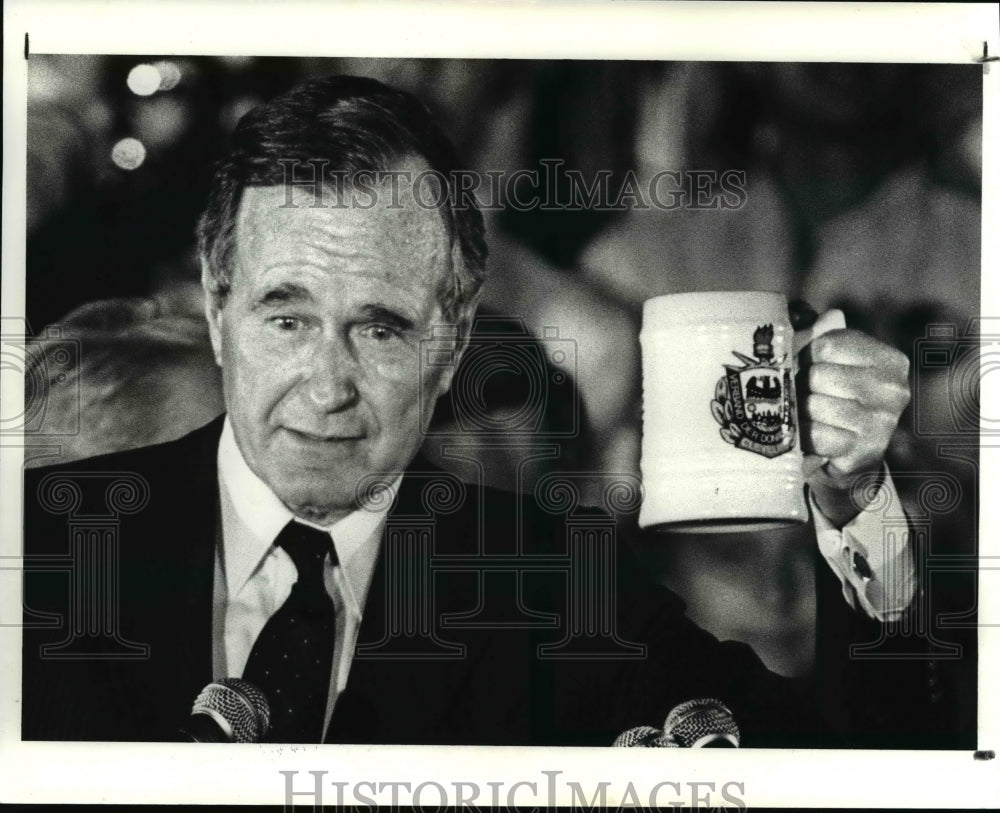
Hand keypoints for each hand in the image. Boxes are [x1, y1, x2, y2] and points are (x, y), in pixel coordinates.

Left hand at [796, 328, 910, 526]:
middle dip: (799, 385)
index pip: (828, 345)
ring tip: (798, 412)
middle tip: (795, 392)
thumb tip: (807, 313)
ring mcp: (883, 422)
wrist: (850, 453)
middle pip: (819, 376)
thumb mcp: (834, 361)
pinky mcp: (865, 450)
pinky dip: (803, 434)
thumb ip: (819, 334)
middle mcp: (894, 390)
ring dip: (798, 411)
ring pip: (816, 406)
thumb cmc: (838, 396)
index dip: (803, 354)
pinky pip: (818, 435)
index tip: (799, 364)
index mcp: (890, 360)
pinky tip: (804, 433)